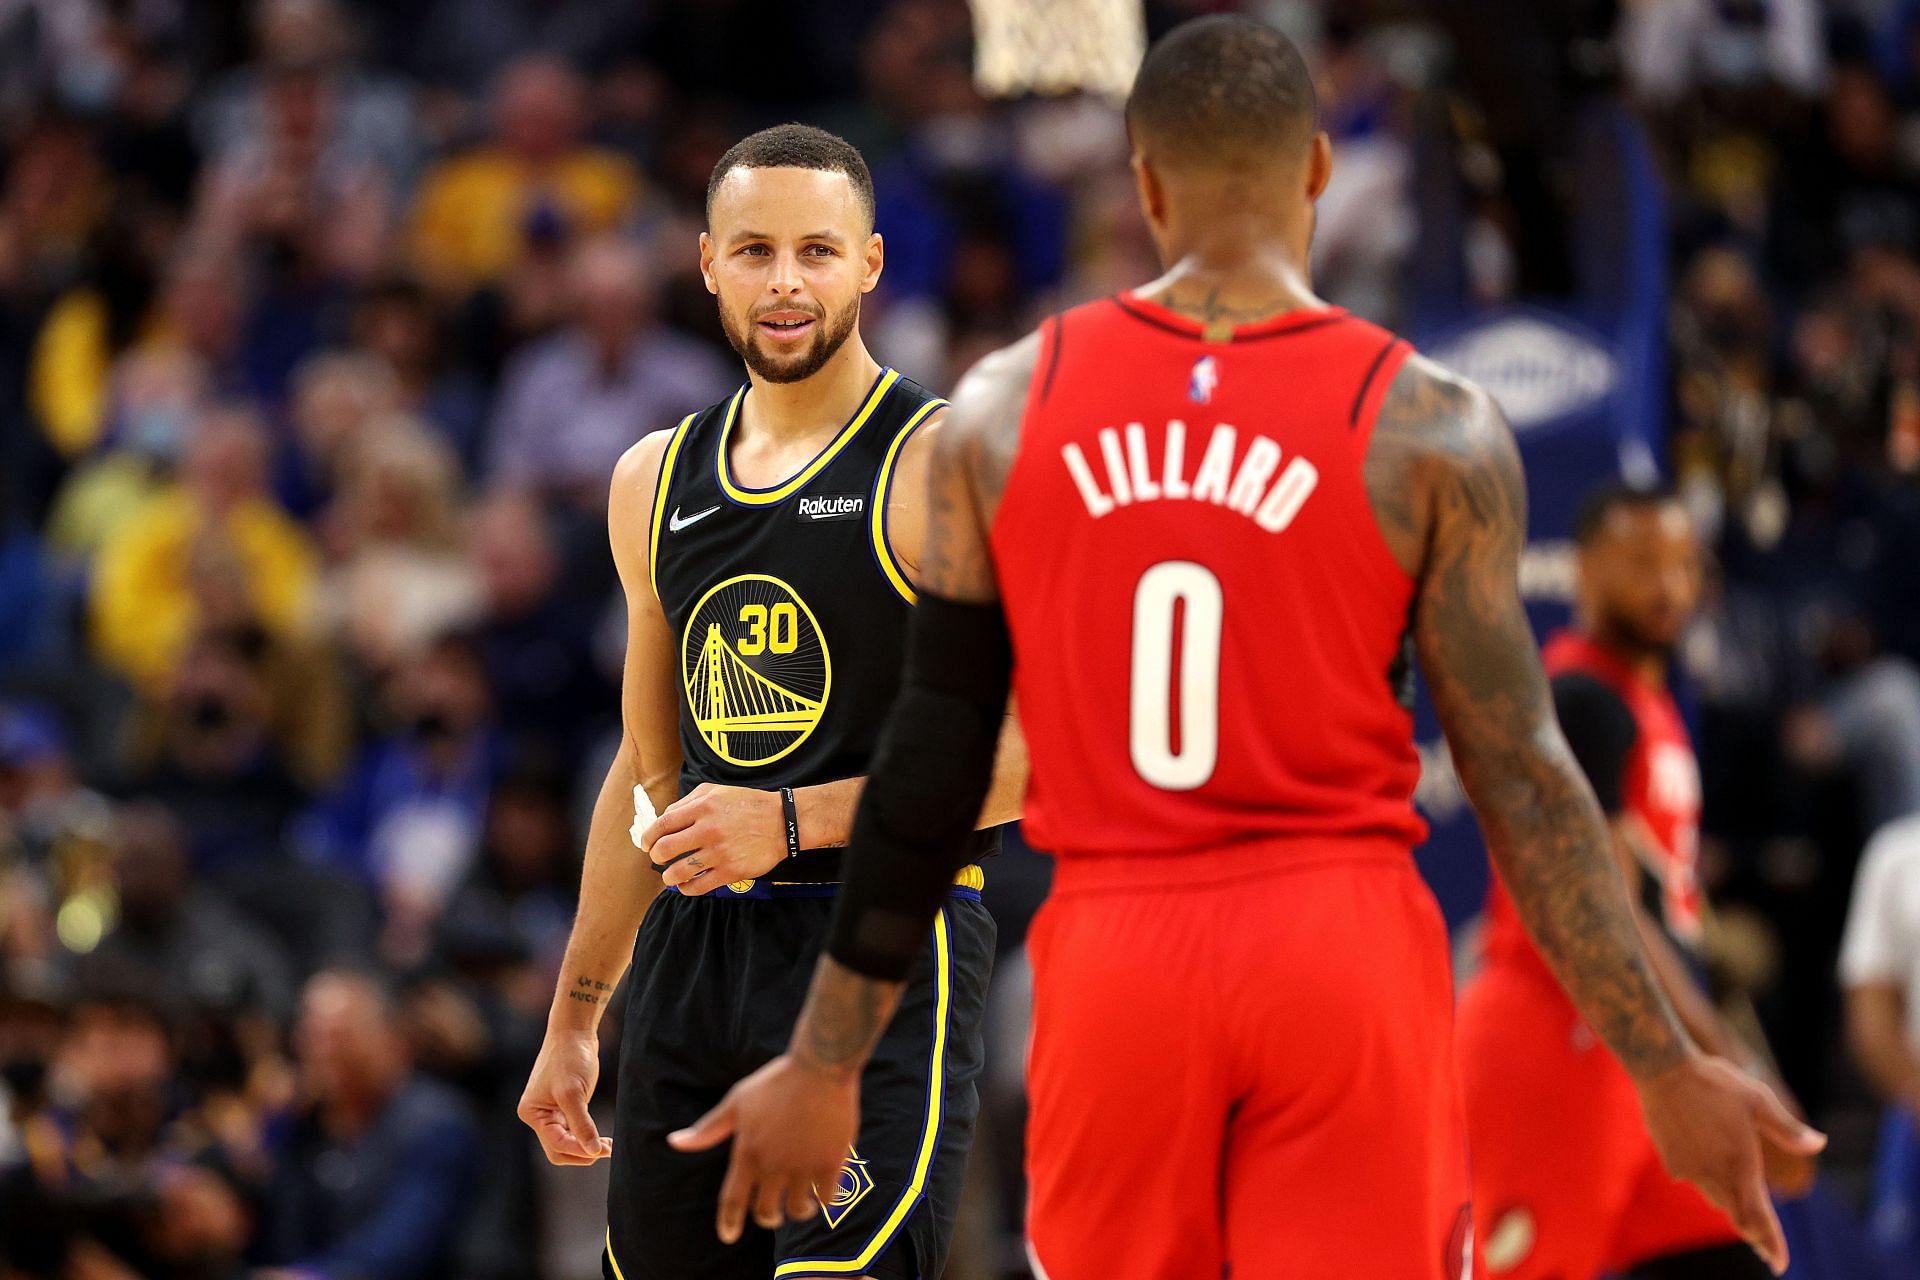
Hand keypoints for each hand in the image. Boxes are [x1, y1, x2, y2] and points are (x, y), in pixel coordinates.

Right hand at [518, 1029, 612, 1164]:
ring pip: (568, 1141)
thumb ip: (582, 1124)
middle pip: (559, 1149)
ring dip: (587, 1146)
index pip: (556, 1144)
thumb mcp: (574, 1093)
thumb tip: (592, 1151)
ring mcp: (552, 1112)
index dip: (579, 1150)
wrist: (574, 1032)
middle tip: (606, 1151)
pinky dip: (588, 1135)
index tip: (601, 1151)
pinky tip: (604, 1139)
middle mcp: (538, 1116)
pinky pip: (574, 1130)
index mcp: (533, 1113)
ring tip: (609, 1147)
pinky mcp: (565, 1106)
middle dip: (582, 1153)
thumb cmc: (569, 1058)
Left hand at [643, 783, 788, 895]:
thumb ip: (687, 802)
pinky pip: (699, 886)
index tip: (647, 844)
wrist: (782, 822)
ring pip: (679, 871)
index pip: (663, 824)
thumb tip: (663, 820)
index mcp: (703, 807)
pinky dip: (686, 888)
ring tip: (670, 875)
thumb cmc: (747, 804)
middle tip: (659, 858)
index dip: (648, 837)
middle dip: (656, 856)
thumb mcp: (716, 791)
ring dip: (668, 876)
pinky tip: (686, 885)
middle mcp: (709, 829)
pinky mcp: (731, 871)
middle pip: (666, 849)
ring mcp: (720, 852)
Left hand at [667, 1053, 858, 1242]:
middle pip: (766, 1212)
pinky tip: (823, 1192)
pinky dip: (824, 1200)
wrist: (819, 1067)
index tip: (728, 1237)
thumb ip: (708, 1129)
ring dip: (798, 1212)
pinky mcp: (831, 1162)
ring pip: (797, 1209)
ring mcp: (803, 1166)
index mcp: (747, 1153)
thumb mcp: (736, 1102)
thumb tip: (673, 1142)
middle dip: (768, 1218)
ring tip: (802, 1205)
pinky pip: (827, 1198)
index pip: (731, 1200)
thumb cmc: (775, 1082)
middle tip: (773, 1215)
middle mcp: (773, 1165)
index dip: (728, 1222)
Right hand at [1635, 1054, 1826, 1273]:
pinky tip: (1708, 1161)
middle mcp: (1714, 1173)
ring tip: (1742, 1207)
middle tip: (1767, 1248)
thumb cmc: (1714, 1081)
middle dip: (1753, 1231)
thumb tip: (1819, 1143)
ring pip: (1716, 1198)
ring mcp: (1690, 1170)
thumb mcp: (1757, 1099)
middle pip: (1737, 1215)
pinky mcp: (1672, 1162)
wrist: (1662, 1070)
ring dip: (1731, 1203)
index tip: (1778, 1264)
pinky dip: (1708, 1180)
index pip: (1759, 1216)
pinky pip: (1696, 1180)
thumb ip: (1787, 1128)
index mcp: (1740, 1163)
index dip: (1771, 1242)